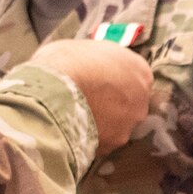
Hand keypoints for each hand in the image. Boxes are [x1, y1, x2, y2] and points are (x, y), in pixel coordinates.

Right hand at [29, 39, 151, 156]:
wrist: (51, 93)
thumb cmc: (66, 63)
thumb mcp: (81, 48)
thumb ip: (95, 60)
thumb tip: (88, 65)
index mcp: (139, 70)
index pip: (133, 75)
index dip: (113, 78)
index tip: (98, 80)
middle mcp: (141, 99)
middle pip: (129, 103)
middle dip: (111, 103)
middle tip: (87, 99)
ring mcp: (128, 125)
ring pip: (117, 125)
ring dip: (101, 122)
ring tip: (76, 117)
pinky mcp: (111, 145)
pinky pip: (101, 141)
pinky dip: (89, 138)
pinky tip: (71, 130)